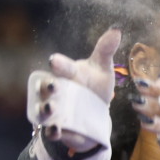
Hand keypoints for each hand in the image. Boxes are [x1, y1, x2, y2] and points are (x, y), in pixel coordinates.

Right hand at [35, 27, 121, 152]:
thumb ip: (106, 50)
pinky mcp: (56, 128)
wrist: (95, 114)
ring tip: (51, 108)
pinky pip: (50, 130)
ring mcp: (54, 110)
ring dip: (45, 109)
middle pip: (45, 87)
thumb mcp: (103, 69)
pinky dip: (52, 130)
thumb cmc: (95, 86)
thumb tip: (116, 29)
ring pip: (43, 108)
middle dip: (47, 86)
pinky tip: (56, 130)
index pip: (62, 67)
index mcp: (68, 73)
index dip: (59, 64)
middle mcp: (56, 90)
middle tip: (53, 85)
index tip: (55, 60)